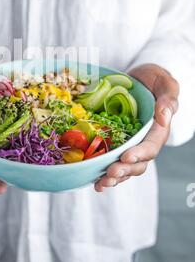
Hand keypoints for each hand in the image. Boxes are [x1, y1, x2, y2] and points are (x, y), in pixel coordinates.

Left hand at [95, 64, 178, 191]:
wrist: (138, 78)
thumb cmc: (153, 79)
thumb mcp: (164, 82)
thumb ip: (168, 98)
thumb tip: (164, 116)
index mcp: (158, 129)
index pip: (151, 146)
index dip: (140, 154)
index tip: (126, 156)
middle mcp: (144, 140)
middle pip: (138, 162)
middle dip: (124, 170)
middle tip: (110, 173)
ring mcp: (130, 144)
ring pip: (125, 167)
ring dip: (114, 177)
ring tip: (101, 182)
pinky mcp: (116, 143)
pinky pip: (112, 161)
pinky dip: (103, 173)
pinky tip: (94, 182)